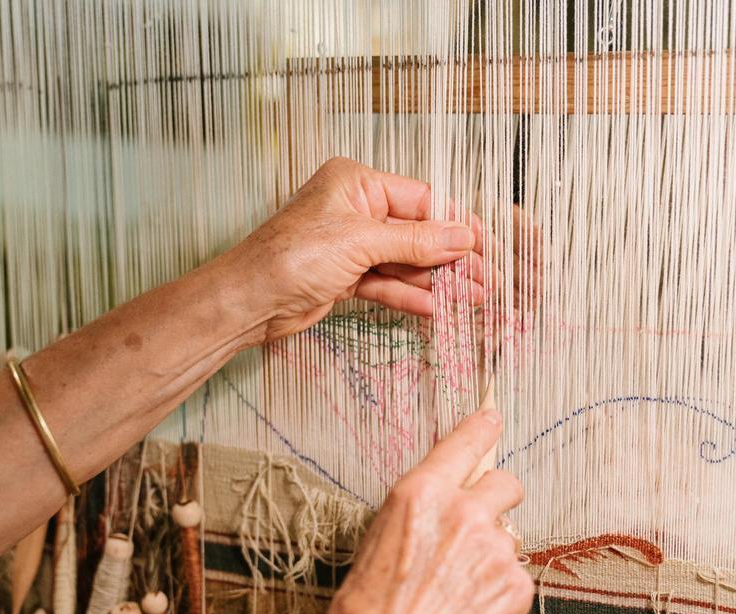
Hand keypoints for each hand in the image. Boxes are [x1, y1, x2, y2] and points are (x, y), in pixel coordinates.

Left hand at [225, 157, 484, 340]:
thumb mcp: (360, 242)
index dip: (456, 224)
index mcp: (356, 183)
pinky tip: (438, 308)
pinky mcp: (345, 277)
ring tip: (473, 299)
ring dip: (437, 282)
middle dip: (451, 258)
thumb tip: (461, 237)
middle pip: (417, 233)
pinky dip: (411, 297)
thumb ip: (415, 241)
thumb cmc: (288, 257)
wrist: (249, 301)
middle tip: (486, 279)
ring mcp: (350, 245)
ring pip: (405, 263)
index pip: (421, 199)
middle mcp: (355, 209)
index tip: (485, 245)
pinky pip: (388, 284)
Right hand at [298, 410, 532, 613]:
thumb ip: (414, 522)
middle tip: (480, 528)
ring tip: (460, 595)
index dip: (482, 429)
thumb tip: (435, 521)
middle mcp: (464, 513)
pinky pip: (515, 578)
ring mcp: (496, 551)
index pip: (464, 443)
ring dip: (492, 556)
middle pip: (505, 484)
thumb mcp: (373, 550)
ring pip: (509, 538)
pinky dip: (499, 594)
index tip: (492, 419)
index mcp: (420, 496)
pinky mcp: (516, 589)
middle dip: (497, 500)